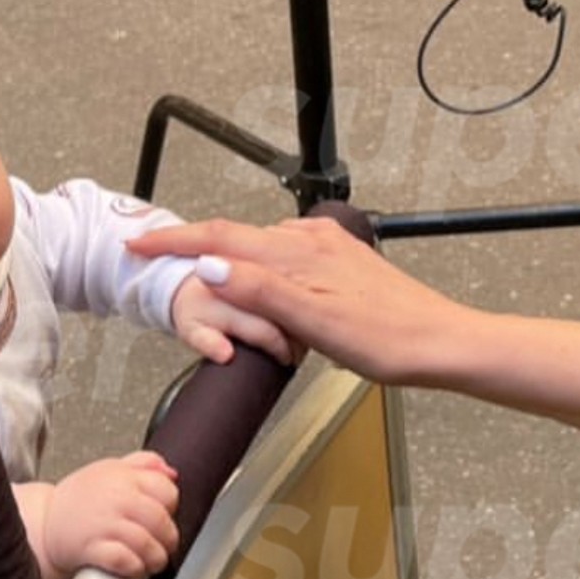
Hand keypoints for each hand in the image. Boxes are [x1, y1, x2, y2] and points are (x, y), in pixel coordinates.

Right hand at [21, 452, 179, 578]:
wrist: (42, 522)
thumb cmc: (76, 501)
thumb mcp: (108, 469)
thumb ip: (141, 464)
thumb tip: (170, 472)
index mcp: (121, 475)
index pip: (165, 489)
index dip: (171, 506)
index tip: (166, 515)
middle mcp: (115, 497)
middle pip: (160, 519)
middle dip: (168, 538)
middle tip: (164, 545)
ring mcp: (103, 523)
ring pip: (146, 542)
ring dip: (155, 558)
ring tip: (152, 561)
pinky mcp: (91, 548)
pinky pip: (124, 560)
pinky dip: (134, 567)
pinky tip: (133, 567)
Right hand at [131, 217, 484, 386]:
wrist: (443, 343)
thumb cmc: (388, 340)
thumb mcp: (316, 322)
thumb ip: (260, 290)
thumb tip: (209, 265)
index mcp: (297, 254)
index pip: (219, 239)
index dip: (173, 242)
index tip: (136, 245)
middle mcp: (310, 242)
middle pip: (235, 235)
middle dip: (191, 244)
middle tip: (155, 256)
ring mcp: (328, 250)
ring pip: (261, 244)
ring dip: (227, 255)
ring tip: (201, 272)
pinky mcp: (341, 262)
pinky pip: (286, 254)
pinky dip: (261, 263)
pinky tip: (266, 282)